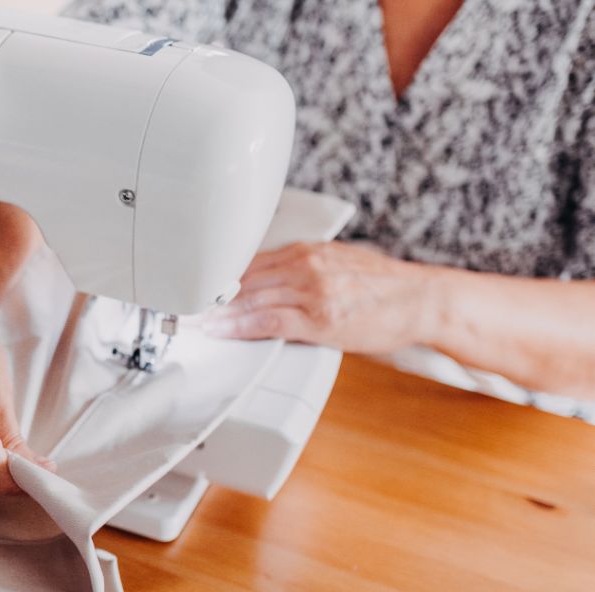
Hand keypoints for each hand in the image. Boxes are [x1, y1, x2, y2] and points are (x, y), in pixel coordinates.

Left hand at [199, 241, 437, 353]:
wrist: (421, 300)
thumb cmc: (381, 288)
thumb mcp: (334, 265)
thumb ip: (297, 271)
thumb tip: (261, 284)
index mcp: (306, 251)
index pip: (248, 263)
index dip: (216, 279)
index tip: (194, 289)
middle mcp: (305, 265)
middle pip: (243, 280)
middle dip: (209, 296)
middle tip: (180, 308)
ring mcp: (312, 290)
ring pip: (250, 300)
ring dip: (216, 314)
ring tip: (191, 322)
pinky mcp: (319, 318)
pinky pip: (268, 321)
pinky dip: (240, 327)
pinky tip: (221, 331)